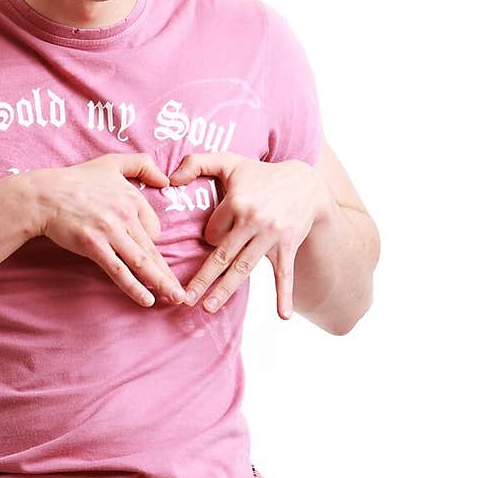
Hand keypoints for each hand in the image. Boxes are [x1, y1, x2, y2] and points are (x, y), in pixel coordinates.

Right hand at [29, 153, 187, 309]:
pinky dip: (134, 287)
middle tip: (182, 293)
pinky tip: (147, 299)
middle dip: (168, 274)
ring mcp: (109, 232)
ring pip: (141, 262)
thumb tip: (167, 181)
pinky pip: (118, 270)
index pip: (153, 228)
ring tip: (174, 298)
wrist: (44, 195)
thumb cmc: (76, 180)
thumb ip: (142, 164)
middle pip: (152, 250)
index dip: (150, 241)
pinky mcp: (93, 246)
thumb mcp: (112, 162)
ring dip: (160, 283)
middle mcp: (124, 216)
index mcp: (132, 198)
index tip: (144, 251)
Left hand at [167, 153, 331, 319]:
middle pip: (222, 255)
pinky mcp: (289, 245)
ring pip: (243, 267)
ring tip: (208, 308)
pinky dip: (284, 295)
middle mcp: (253, 220)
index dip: (209, 237)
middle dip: (202, 279)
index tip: (215, 237)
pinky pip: (285, 273)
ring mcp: (272, 235)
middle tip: (185, 299)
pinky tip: (284, 315)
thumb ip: (196, 163)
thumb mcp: (229, 162)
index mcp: (236, 202)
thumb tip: (170, 178)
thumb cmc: (261, 175)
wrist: (306, 183)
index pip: (211, 232)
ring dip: (226, 290)